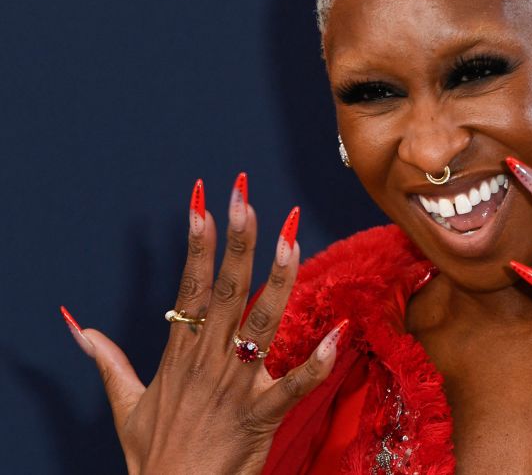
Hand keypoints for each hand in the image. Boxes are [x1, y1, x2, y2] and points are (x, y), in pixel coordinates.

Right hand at [61, 174, 347, 473]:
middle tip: (246, 196)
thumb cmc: (154, 455)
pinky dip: (316, 363)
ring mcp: (237, 386)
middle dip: (237, 241)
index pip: (191, 285)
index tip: (203, 201)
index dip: (199, 242)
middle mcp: (209, 361)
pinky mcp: (261, 415)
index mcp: (181, 353)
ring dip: (277, 280)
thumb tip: (80, 328)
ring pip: (261, 323)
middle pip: (226, 290)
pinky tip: (338, 334)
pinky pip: (293, 387)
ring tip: (290, 238)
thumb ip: (108, 361)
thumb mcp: (124, 405)